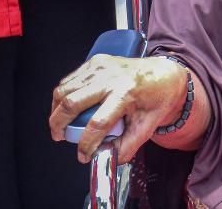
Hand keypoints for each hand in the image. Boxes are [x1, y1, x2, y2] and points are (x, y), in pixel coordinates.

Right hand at [50, 55, 186, 162]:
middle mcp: (110, 77)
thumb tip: (107, 159)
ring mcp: (100, 66)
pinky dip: (63, 95)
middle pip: (72, 102)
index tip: (83, 155)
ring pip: (64, 89)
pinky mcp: (95, 61)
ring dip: (56, 109)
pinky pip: (70, 79)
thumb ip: (128, 146)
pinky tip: (67, 107)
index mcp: (126, 93)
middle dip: (59, 124)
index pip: (98, 123)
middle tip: (59, 137)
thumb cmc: (157, 97)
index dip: (86, 144)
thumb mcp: (148, 125)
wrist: (164, 72)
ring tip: (60, 125)